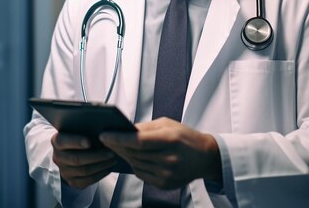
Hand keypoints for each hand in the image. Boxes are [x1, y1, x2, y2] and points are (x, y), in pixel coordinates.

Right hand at [51, 132, 117, 188]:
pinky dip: (99, 175)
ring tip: (113, 159)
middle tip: (110, 152)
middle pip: (76, 159)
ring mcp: (64, 171)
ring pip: (84, 170)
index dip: (75, 142)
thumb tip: (100, 127)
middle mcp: (57, 157)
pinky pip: (87, 181)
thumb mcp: (78, 130)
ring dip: (101, 165)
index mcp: (56, 141)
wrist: (73, 151)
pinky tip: (108, 168)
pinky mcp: (72, 181)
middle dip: (96, 156)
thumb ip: (84, 128)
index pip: (62, 141)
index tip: (89, 142)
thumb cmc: (80, 136)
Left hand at [99, 117, 221, 188]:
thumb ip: (145, 127)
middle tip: (106, 139)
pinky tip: (133, 157)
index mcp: (169, 139)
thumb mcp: (167, 124)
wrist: (205, 157)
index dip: (118, 138)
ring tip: (118, 147)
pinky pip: (141, 174)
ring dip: (124, 155)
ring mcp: (167, 174)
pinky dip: (135, 165)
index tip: (104, 135)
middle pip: (134, 154)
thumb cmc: (184, 136)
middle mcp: (169, 159)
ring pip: (135, 164)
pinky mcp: (165, 184)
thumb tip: (124, 130)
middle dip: (117, 146)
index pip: (138, 141)